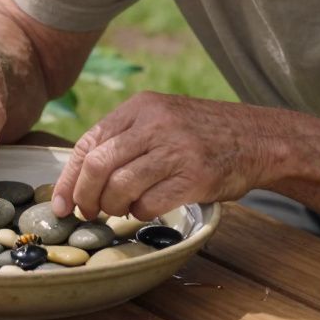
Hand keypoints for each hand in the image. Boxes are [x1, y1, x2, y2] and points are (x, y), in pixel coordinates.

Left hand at [51, 92, 267, 220]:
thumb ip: (125, 137)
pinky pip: (149, 204)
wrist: (259, 138)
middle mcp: (156, 124)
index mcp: (141, 106)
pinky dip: (140, 213)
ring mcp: (176, 149)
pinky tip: (146, 208)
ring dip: (112, 207)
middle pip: (98, 166)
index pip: (87, 142)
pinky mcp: (195, 177)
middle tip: (87, 213)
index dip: (68, 178)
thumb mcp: (162, 118)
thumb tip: (80, 176)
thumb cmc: (203, 134)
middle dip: (85, 197)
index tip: (60, 203)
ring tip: (120, 209)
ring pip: (119, 187)